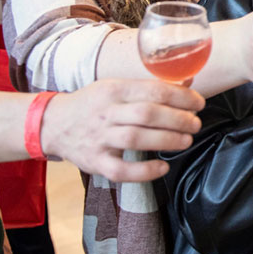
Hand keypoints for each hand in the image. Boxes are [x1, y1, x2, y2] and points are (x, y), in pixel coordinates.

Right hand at [41, 78, 204, 181]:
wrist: (54, 124)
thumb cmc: (94, 104)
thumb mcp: (116, 87)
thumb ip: (149, 87)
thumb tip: (187, 82)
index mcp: (113, 90)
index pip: (153, 90)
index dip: (180, 96)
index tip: (198, 103)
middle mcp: (106, 113)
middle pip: (147, 114)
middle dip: (178, 119)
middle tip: (195, 123)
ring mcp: (99, 138)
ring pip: (136, 139)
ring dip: (167, 140)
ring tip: (185, 141)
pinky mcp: (95, 162)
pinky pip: (121, 170)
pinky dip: (145, 171)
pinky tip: (162, 167)